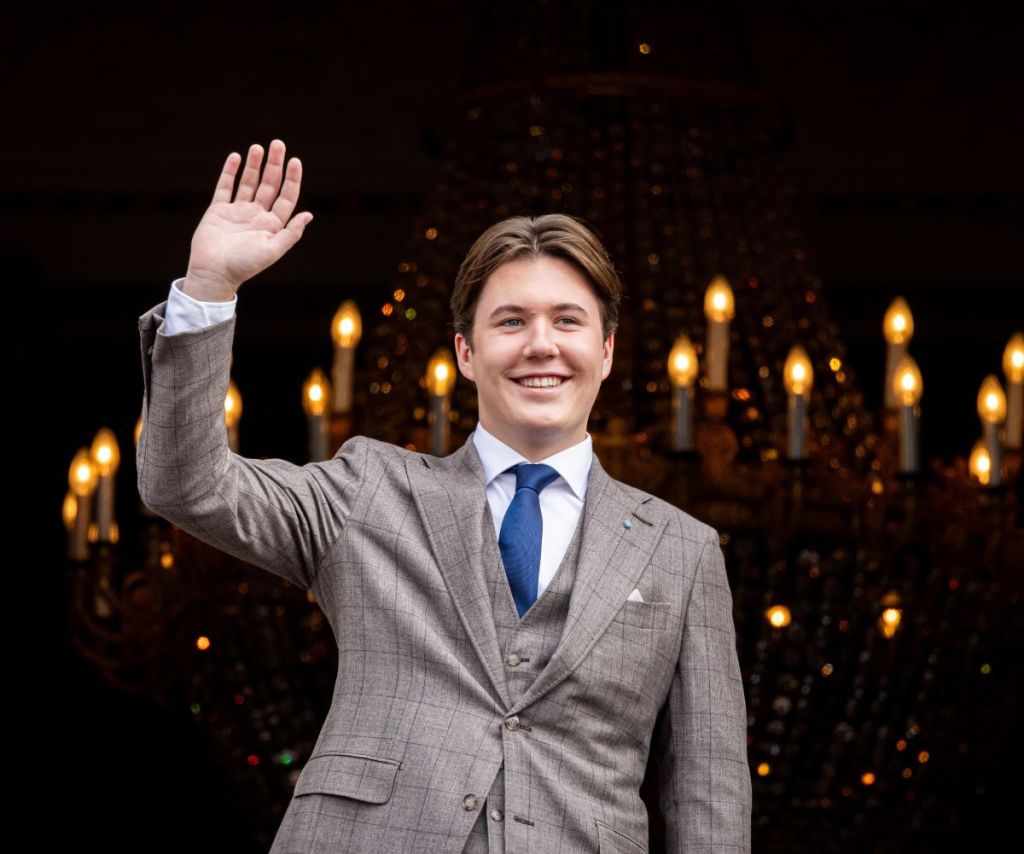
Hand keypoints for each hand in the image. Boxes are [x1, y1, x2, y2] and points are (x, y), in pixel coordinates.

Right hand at [183, 140, 312, 299]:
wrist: (214, 273)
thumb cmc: (245, 265)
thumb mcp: (273, 250)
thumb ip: (291, 233)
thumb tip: (309, 215)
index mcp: (272, 225)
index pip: (286, 197)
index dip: (292, 179)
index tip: (295, 161)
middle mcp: (257, 216)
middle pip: (269, 185)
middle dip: (274, 165)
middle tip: (278, 143)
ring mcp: (237, 212)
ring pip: (248, 182)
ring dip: (254, 165)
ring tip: (258, 147)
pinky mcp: (218, 210)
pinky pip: (225, 187)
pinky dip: (230, 172)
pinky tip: (236, 157)